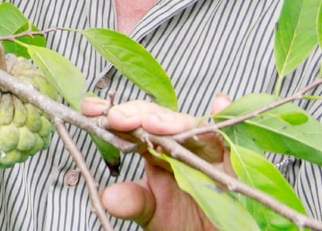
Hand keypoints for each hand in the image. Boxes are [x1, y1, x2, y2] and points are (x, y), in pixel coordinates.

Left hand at [81, 94, 232, 230]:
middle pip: (158, 118)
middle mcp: (179, 143)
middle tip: (116, 117)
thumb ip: (133, 202)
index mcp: (155, 150)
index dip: (111, 114)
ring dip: (171, 122)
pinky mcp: (233, 160)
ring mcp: (206, 149)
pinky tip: (220, 102)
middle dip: (136, 114)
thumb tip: (109, 197)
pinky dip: (226, 115)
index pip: (132, 125)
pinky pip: (231, 136)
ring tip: (152, 122)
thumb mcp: (152, 213)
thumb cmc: (183, 222)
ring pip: (189, 125)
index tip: (89, 108)